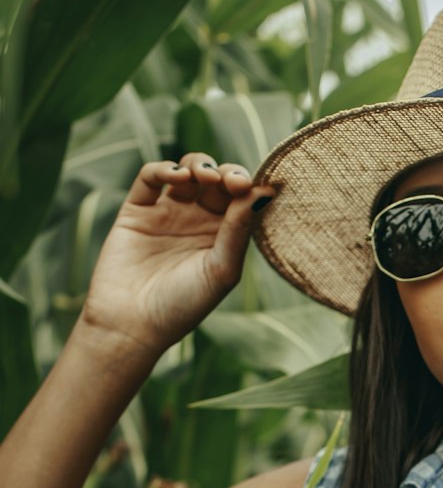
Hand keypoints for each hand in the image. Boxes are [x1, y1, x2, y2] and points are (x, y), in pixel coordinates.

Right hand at [79, 152, 274, 356]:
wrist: (132, 323)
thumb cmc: (183, 305)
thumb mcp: (221, 270)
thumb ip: (240, 231)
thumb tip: (264, 193)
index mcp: (223, 238)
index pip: (241, 201)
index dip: (248, 187)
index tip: (250, 188)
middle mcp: (198, 223)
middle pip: (218, 181)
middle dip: (227, 173)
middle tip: (230, 181)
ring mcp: (168, 214)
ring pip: (188, 172)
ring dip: (199, 165)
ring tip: (204, 176)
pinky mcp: (137, 210)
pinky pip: (151, 178)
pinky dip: (164, 169)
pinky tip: (178, 176)